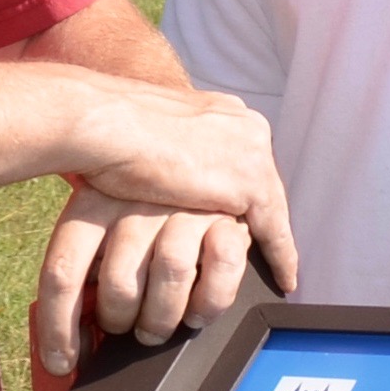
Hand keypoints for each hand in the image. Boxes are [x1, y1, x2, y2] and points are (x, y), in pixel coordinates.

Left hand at [32, 189, 259, 375]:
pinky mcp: (226, 213)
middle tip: (129, 331)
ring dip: (166, 316)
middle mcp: (135, 201)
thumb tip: (73, 320)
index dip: (57, 327)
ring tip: (169, 327)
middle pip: (117, 283)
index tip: (61, 364)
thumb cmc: (139, 177)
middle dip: (121, 321)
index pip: (62, 272)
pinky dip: (217, 298)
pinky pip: (221, 266)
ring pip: (169, 275)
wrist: (182, 129)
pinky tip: (205, 314)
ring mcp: (183, 207)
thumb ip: (89, 249)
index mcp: (93, 200)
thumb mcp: (101, 200)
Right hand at [58, 79, 295, 282]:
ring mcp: (251, 153)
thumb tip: (153, 174)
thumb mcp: (146, 136)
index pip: (237, 159)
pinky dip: (280, 256)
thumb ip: (165, 152)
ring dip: (270, 239)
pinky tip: (284, 279)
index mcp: (218, 112)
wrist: (105, 123)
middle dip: (257, 213)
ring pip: (270, 207)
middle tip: (257, 244)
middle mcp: (243, 127)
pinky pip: (274, 231)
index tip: (238, 210)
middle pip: (259, 181)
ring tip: (280, 269)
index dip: (235, 188)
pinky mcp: (250, 184)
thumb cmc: (106, 128)